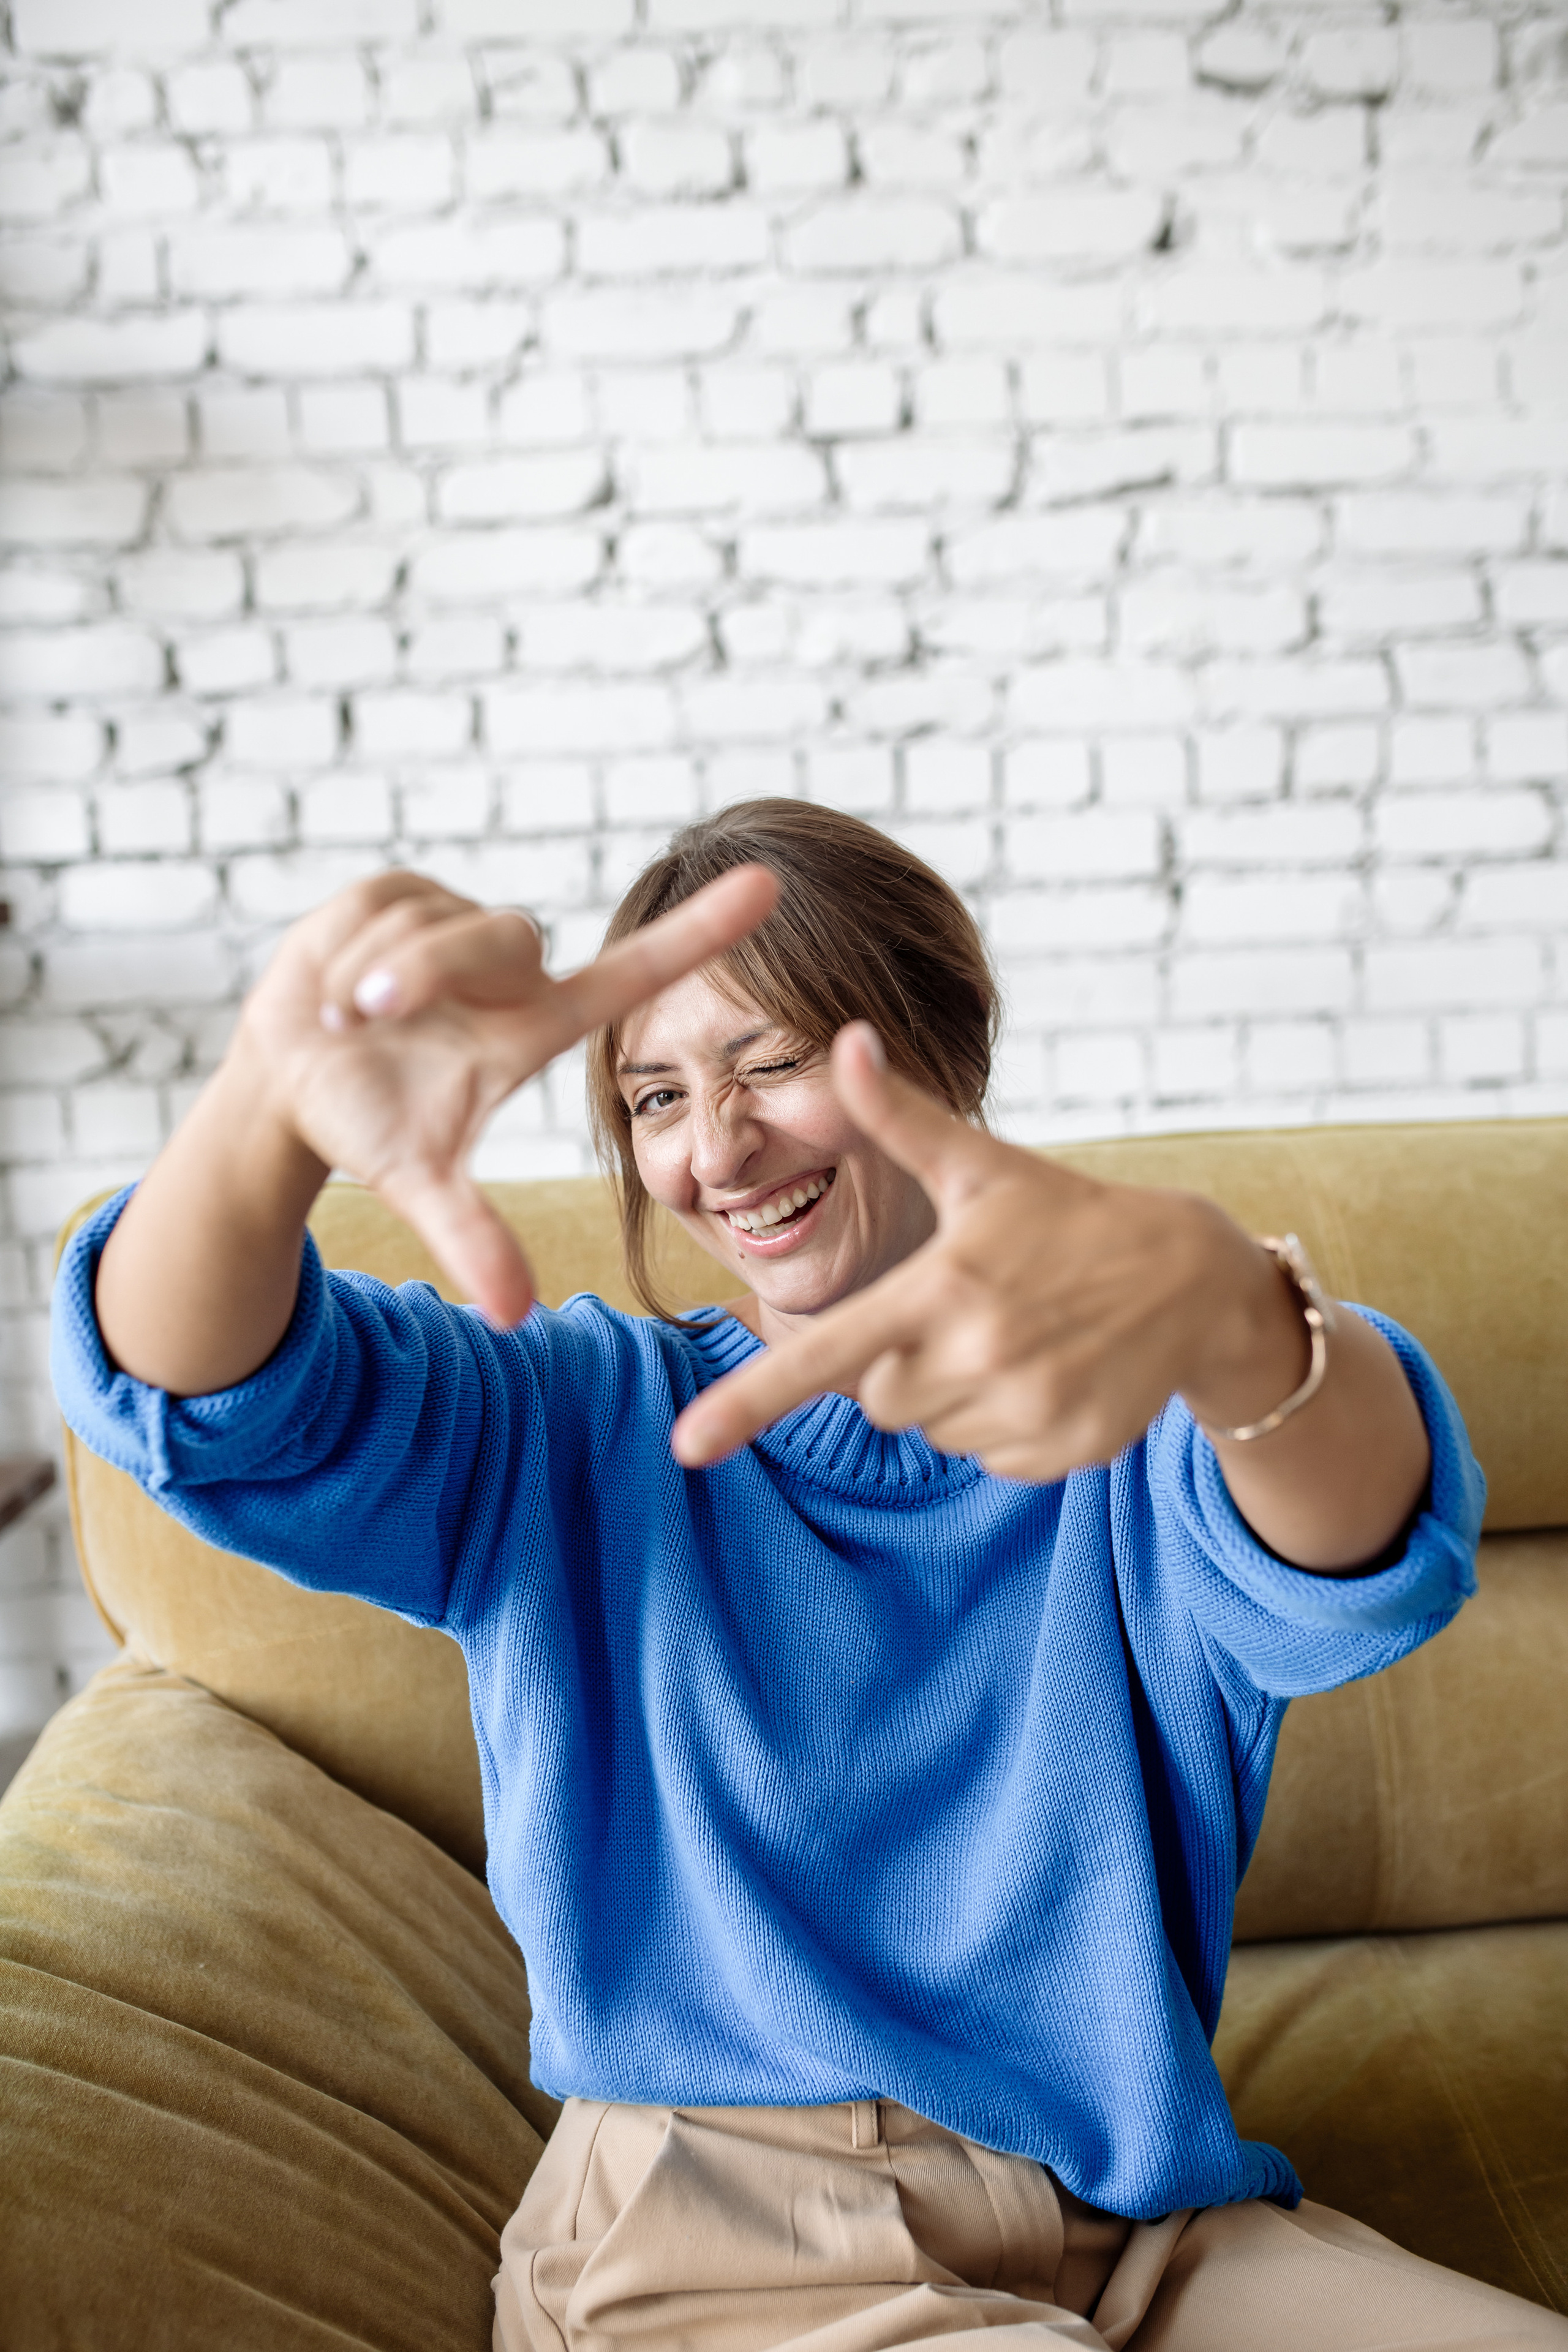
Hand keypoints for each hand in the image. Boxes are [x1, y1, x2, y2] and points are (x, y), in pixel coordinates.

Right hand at [244, 864, 777, 1325]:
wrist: (289, 1080)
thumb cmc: (372, 1125)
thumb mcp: (420, 1183)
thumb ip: (474, 1238)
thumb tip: (514, 1316)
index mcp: (538, 1025)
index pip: (635, 971)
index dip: (701, 931)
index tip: (768, 886)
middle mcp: (514, 968)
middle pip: (500, 939)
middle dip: (421, 973)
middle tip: (362, 1016)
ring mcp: (461, 920)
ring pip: (428, 926)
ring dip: (368, 974)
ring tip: (346, 1018)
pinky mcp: (403, 888)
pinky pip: (379, 905)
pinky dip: (341, 952)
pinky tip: (333, 984)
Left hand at [671, 1024, 1302, 1483]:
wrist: (1195, 1277)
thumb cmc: (1066, 1214)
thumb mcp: (983, 1165)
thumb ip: (900, 1116)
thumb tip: (847, 1038)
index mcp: (942, 1287)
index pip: (825, 1354)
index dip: (751, 1400)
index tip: (687, 1445)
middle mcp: (979, 1358)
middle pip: (877, 1398)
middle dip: (902, 1362)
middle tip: (967, 1310)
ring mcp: (1025, 1412)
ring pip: (933, 1431)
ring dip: (954, 1393)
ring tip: (1015, 1335)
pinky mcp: (1063, 1453)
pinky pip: (990, 1459)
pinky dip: (1006, 1425)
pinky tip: (1049, 1370)